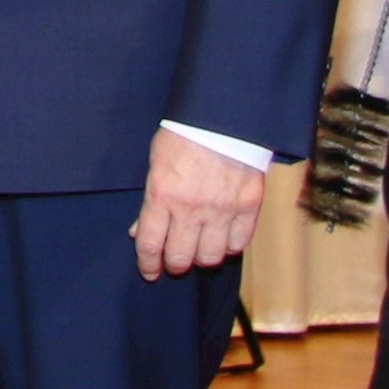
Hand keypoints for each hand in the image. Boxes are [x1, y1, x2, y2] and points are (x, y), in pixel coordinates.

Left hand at [133, 128, 266, 278]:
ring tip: (201, 248)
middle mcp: (191, 208)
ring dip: (203, 258)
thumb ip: (150, 202)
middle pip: (181, 258)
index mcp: (162, 195)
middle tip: (176, 260)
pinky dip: (230, 246)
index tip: (150, 272)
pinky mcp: (249, 207)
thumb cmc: (184, 136)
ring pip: (212, 257)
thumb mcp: (156, 164)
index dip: (148, 265)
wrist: (224, 117)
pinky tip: (224, 238)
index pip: (151, 245)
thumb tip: (139, 232)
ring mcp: (222, 210)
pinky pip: (239, 244)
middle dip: (175, 265)